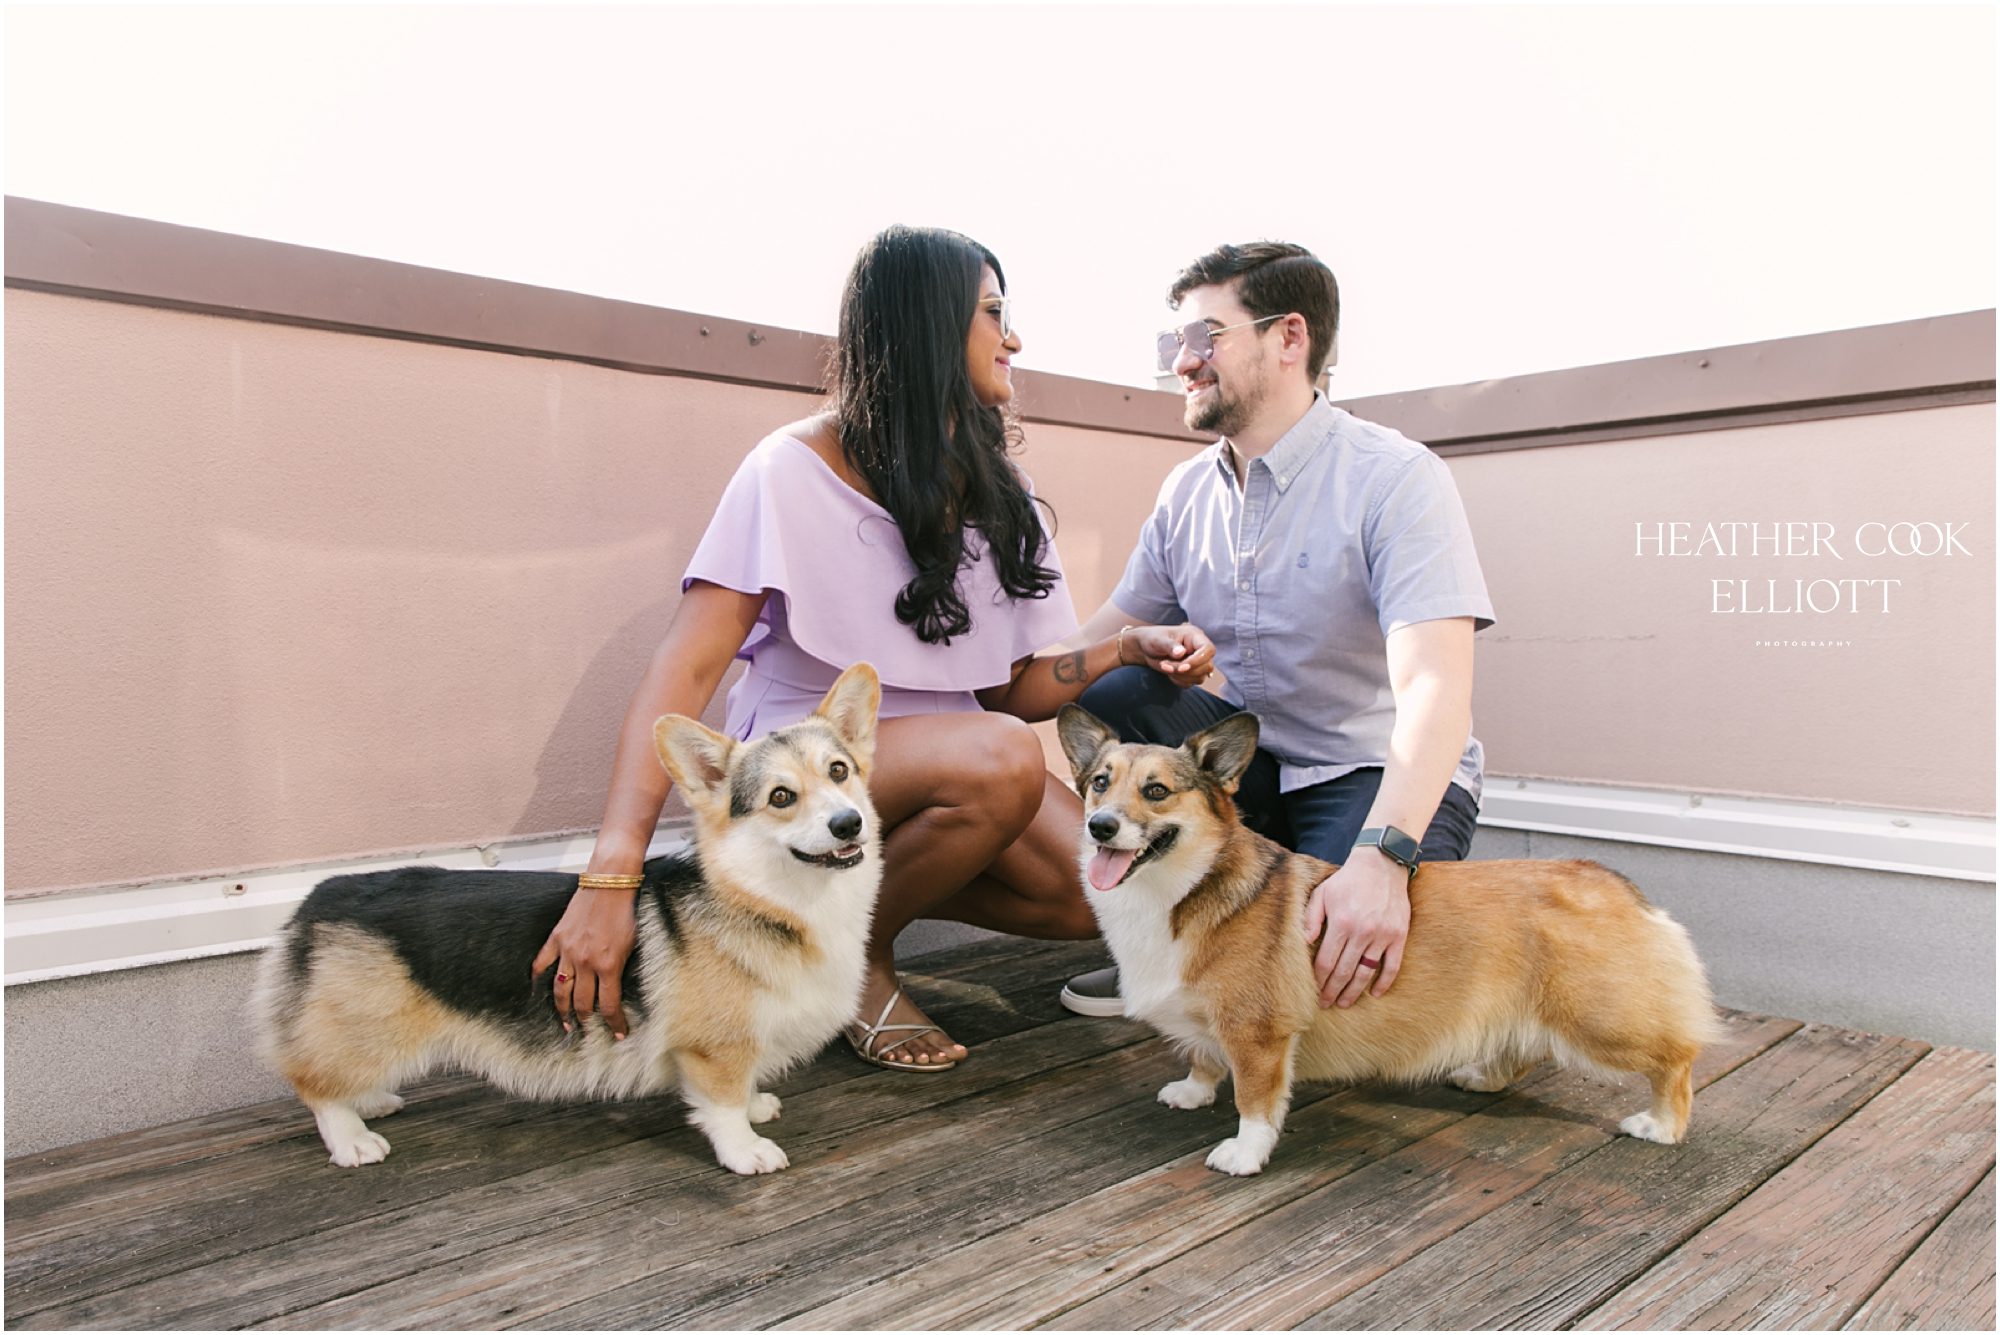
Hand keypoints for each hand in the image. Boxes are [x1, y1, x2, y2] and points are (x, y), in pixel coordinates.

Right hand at [530, 884, 637, 1038]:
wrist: (610, 882)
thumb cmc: (626, 910)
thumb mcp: (633, 943)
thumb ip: (623, 967)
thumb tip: (619, 987)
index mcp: (608, 965)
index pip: (609, 1005)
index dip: (614, 1023)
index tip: (619, 1033)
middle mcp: (586, 962)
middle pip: (581, 1003)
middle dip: (586, 1021)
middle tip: (589, 1031)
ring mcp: (568, 951)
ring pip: (561, 990)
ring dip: (562, 1010)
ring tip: (565, 1023)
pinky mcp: (557, 938)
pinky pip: (542, 963)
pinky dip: (539, 977)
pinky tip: (540, 989)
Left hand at [1122, 623, 1215, 686]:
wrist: (1145, 649)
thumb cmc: (1152, 639)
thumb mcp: (1158, 640)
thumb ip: (1170, 646)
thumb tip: (1181, 652)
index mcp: (1195, 636)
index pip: (1208, 649)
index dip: (1198, 660)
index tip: (1181, 667)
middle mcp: (1199, 649)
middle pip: (1207, 666)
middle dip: (1185, 670)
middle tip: (1165, 665)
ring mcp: (1197, 661)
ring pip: (1200, 677)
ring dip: (1181, 676)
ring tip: (1165, 667)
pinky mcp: (1192, 672)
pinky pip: (1191, 683)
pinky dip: (1179, 681)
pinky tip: (1168, 672)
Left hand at [1302, 851, 1410, 1007]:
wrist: (1382, 865)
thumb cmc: (1347, 881)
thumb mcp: (1322, 893)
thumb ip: (1311, 918)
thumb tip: (1304, 943)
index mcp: (1341, 922)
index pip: (1327, 961)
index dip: (1320, 980)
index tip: (1315, 992)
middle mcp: (1362, 931)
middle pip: (1344, 971)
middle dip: (1333, 991)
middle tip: (1326, 1004)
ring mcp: (1383, 935)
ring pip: (1366, 973)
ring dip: (1354, 992)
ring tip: (1345, 1003)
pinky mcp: (1399, 935)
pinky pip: (1392, 966)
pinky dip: (1384, 983)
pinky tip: (1375, 994)